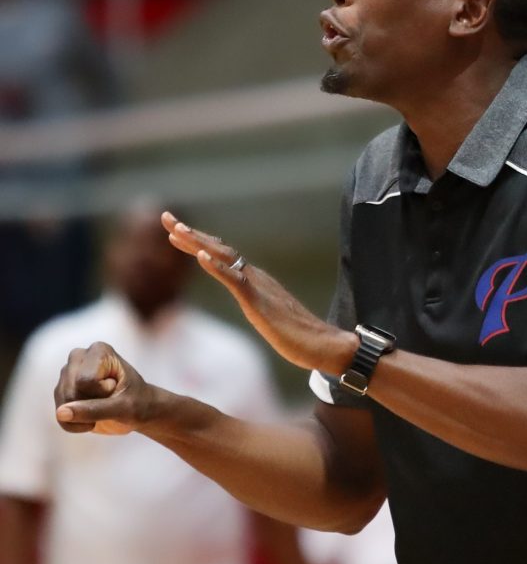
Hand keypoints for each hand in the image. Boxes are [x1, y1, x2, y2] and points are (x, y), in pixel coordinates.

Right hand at [54, 342, 153, 434]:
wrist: (140, 410)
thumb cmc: (138, 403)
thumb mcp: (124, 408)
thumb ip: (94, 409)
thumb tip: (60, 412)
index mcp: (99, 351)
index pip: (86, 381)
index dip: (102, 393)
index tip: (117, 388)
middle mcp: (78, 357)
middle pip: (71, 392)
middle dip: (91, 405)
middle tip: (110, 399)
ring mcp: (68, 374)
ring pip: (63, 405)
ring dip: (85, 416)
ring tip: (102, 407)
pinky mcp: (62, 391)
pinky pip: (60, 416)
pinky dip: (76, 424)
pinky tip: (91, 420)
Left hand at [161, 211, 352, 372]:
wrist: (324, 346)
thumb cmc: (300, 337)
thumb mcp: (270, 317)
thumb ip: (259, 305)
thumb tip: (254, 304)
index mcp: (255, 281)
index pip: (222, 257)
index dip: (198, 243)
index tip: (175, 232)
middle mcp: (255, 277)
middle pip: (218, 250)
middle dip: (190, 234)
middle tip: (165, 217)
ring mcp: (258, 287)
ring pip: (224, 259)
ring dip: (198, 243)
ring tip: (176, 230)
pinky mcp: (259, 302)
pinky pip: (235, 280)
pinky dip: (216, 267)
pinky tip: (201, 257)